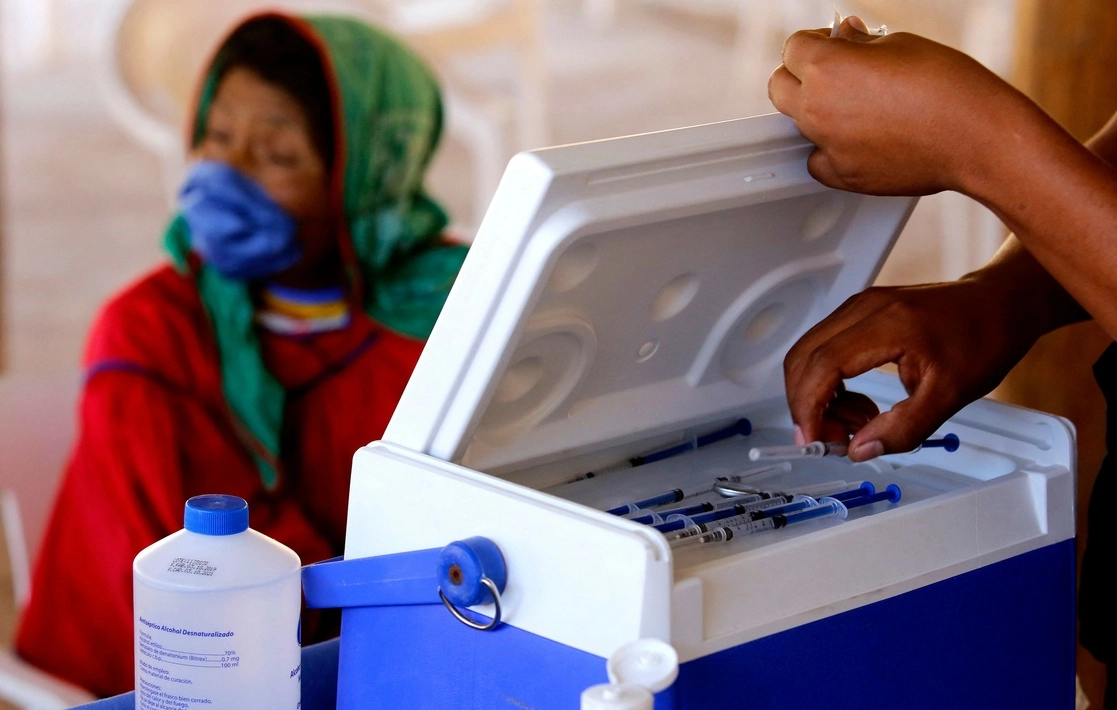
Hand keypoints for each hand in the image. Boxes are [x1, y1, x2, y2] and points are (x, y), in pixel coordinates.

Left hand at [768, 19, 1042, 196]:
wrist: (977, 139)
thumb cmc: (948, 86)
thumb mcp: (900, 44)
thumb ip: (860, 43)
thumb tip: (843, 36)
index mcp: (826, 68)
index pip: (793, 48)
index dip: (814, 42)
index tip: (832, 44)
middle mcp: (816, 109)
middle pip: (780, 87)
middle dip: (800, 75)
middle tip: (834, 73)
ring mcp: (825, 146)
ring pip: (798, 125)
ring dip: (816, 112)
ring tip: (857, 106)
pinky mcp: (841, 176)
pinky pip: (817, 160)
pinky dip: (829, 150)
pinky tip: (858, 139)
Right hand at [784, 274, 1046, 460]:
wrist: (1000, 302)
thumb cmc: (984, 339)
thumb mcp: (950, 394)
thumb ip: (903, 427)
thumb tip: (860, 450)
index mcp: (887, 325)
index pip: (823, 365)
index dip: (809, 407)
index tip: (814, 440)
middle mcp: (864, 309)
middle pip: (804, 358)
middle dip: (807, 405)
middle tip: (833, 438)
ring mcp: (858, 307)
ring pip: (809, 354)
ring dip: (818, 396)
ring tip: (857, 422)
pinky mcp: (859, 313)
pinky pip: (824, 349)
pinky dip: (828, 383)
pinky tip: (858, 403)